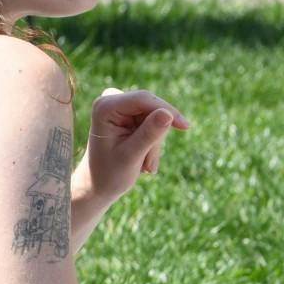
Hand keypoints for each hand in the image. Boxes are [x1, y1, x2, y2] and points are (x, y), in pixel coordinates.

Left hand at [78, 88, 188, 205]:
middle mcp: (111, 101)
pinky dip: (153, 142)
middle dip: (157, 135)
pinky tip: (144, 159)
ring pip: (156, 116)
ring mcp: (120, 106)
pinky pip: (153, 121)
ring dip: (155, 143)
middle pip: (151, 107)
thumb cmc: (110, 173)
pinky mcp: (128, 114)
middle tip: (149, 165)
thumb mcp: (131, 156)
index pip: (144, 99)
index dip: (167, 110)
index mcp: (105, 107)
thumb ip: (149, 134)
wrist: (98, 185)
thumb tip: (168, 114)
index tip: (185, 127)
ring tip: (144, 166)